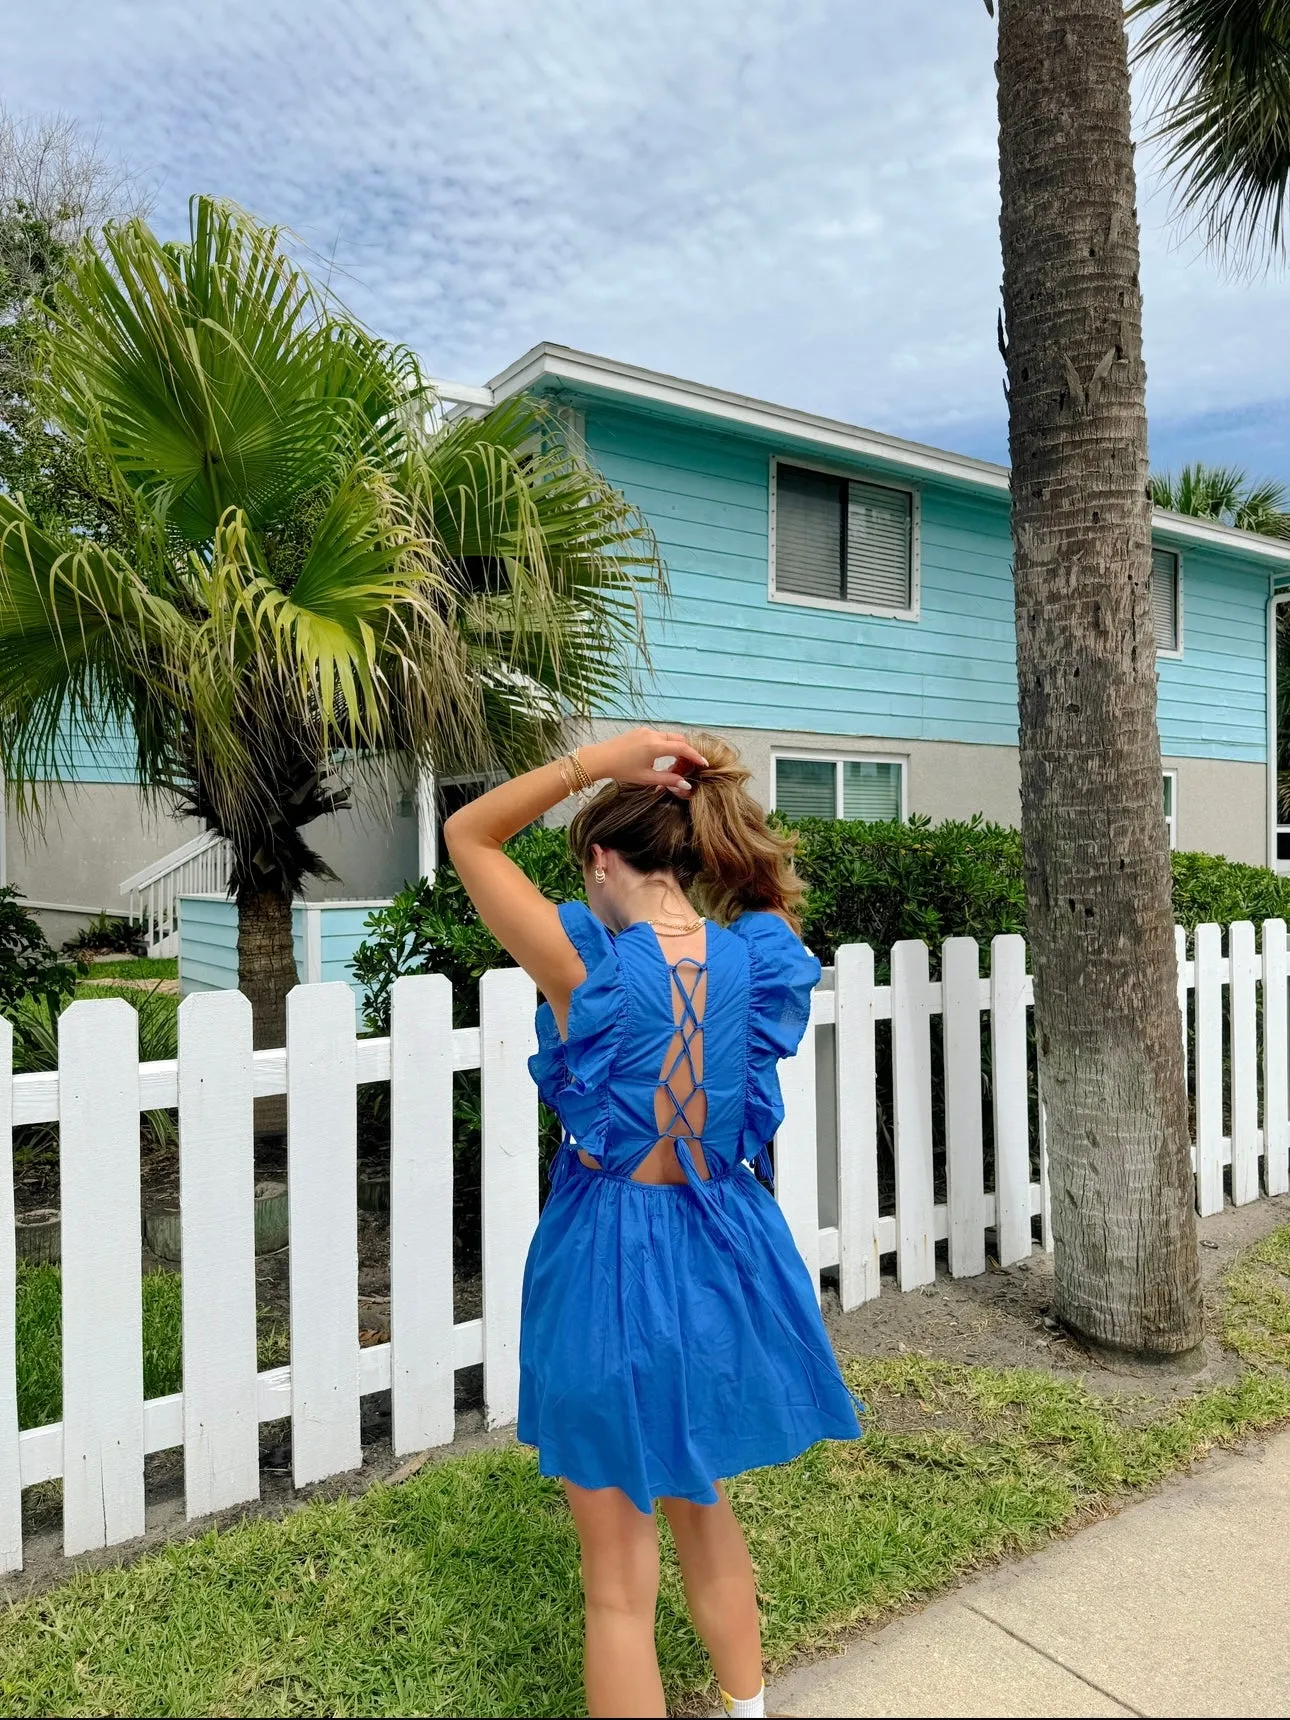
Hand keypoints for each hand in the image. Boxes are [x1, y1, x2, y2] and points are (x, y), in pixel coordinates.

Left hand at [580, 728, 708, 795]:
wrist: (600, 758)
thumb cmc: (622, 770)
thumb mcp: (646, 778)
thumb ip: (668, 779)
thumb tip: (685, 784)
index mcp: (655, 746)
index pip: (682, 748)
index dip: (695, 756)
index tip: (704, 763)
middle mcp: (653, 734)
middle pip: (679, 739)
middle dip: (687, 751)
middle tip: (690, 765)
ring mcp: (646, 730)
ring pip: (669, 736)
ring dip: (676, 748)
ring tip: (675, 764)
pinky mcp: (640, 731)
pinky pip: (659, 735)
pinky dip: (666, 744)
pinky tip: (662, 756)